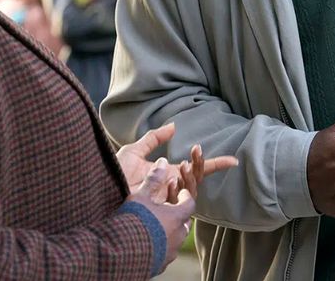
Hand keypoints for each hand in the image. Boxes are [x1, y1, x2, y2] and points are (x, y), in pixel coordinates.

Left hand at [116, 123, 238, 200]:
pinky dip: (177, 186)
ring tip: (183, 161)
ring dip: (189, 174)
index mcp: (167, 174)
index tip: (233, 161)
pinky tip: (170, 176)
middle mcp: (171, 188)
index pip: (196, 171)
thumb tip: (174, 126)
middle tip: (196, 149)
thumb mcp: (135, 150)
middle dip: (201, 164)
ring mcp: (167, 199)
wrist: (101, 189)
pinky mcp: (161, 208)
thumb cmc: (115, 173)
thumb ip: (154, 138)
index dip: (215, 165)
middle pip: (197, 178)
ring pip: (191, 188)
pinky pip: (178, 199)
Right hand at [126, 159, 195, 272]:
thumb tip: (162, 161)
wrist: (123, 254)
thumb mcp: (140, 197)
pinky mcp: (161, 264)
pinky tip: (149, 240)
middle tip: (169, 206)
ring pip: (176, 238)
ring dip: (170, 229)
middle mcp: (178, 235)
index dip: (184, 195)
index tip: (179, 190)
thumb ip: (152, 180)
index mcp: (177, 217)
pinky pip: (166, 252)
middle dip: (178, 213)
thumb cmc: (133, 221)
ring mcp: (170, 251)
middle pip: (184, 222)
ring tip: (157, 223)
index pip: (189, 203)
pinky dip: (161, 243)